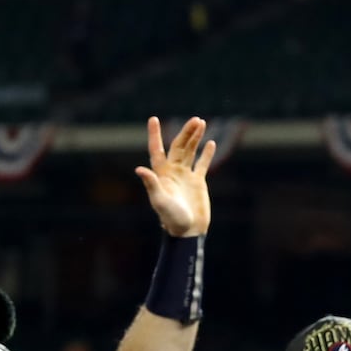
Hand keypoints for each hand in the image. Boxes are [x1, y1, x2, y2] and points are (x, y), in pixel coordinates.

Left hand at [135, 116, 213, 237]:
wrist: (187, 231)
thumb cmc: (171, 219)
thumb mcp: (160, 201)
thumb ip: (151, 184)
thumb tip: (139, 169)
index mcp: (161, 175)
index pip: (156, 150)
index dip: (154, 135)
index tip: (153, 119)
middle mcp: (172, 172)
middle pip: (178, 147)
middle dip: (186, 132)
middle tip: (196, 119)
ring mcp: (185, 176)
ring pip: (190, 151)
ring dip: (195, 138)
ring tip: (201, 122)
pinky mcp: (197, 182)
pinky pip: (202, 164)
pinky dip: (206, 154)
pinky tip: (210, 143)